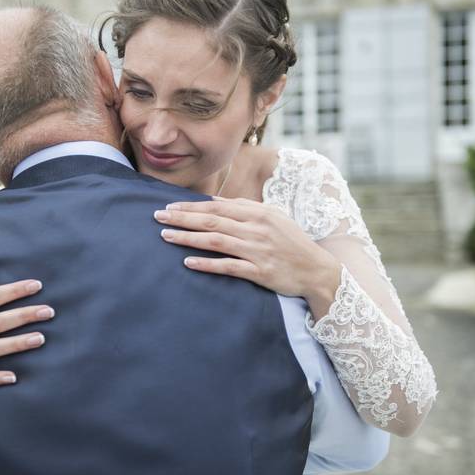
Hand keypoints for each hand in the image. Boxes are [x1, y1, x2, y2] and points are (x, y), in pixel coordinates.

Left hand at [153, 197, 342, 309]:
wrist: (317, 270)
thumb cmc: (292, 242)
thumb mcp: (273, 218)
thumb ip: (245, 208)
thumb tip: (214, 202)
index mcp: (258, 214)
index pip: (216, 208)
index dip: (190, 207)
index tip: (168, 207)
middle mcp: (256, 230)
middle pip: (212, 222)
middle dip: (182, 218)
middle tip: (158, 217)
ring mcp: (258, 251)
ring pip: (216, 241)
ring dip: (188, 238)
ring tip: (165, 236)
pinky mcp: (260, 272)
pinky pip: (229, 267)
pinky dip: (207, 264)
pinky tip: (188, 262)